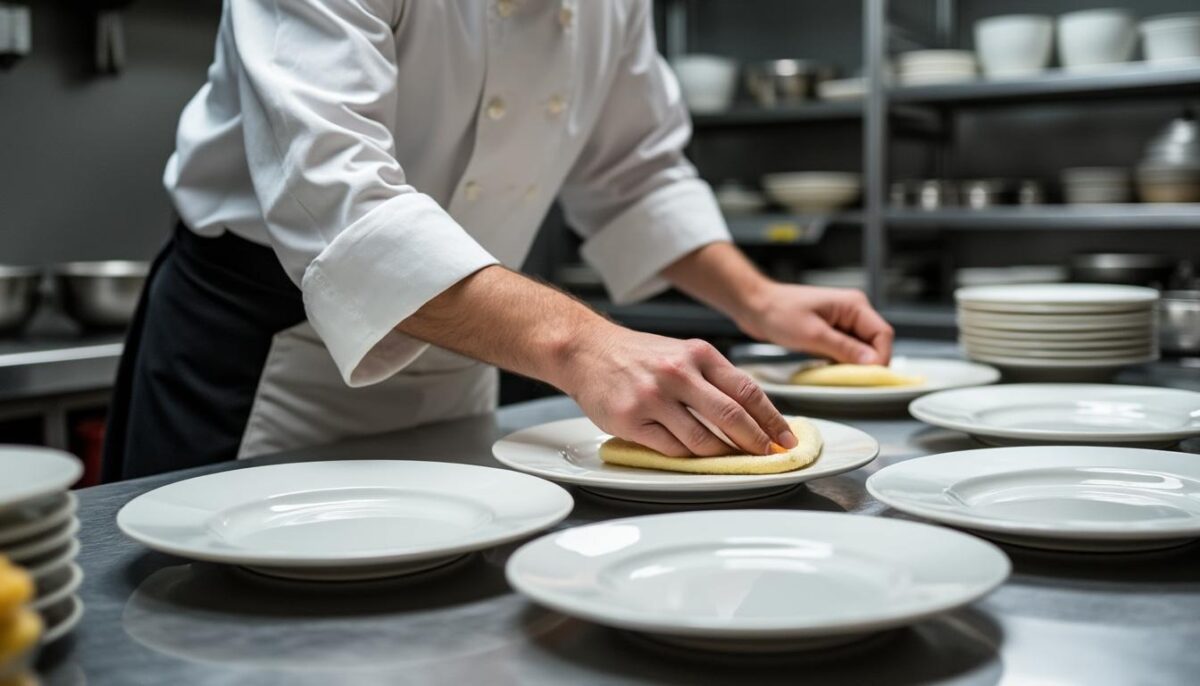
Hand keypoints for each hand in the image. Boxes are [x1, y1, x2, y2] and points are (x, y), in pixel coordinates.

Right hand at [559, 324, 796, 456]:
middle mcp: (678, 373)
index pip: (748, 391)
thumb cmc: (637, 355)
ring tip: (730, 459)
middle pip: (732, 417)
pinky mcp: (631, 420)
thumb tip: (754, 415)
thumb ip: (714, 379)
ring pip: (703, 440)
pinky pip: (672, 449)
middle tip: (768, 457)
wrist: (586, 350)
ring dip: (722, 455)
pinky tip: (692, 455)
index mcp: (698, 354)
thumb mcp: (682, 352)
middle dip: (757, 443)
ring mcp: (653, 398)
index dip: (772, 420)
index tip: (785, 439)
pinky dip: (687, 457)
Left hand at [738, 283, 893, 364]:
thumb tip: (871, 362)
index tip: (868, 377)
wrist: (755, 306)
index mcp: (854, 305)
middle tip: (851, 380)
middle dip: (866, 363)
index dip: (880, 358)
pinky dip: (840, 362)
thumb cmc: (778, 312)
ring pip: (860, 350)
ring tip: (835, 373)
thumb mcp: (813, 334)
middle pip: (875, 343)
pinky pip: (845, 351)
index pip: (883, 334)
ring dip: (852, 364)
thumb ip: (844, 348)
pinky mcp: (831, 332)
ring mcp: (842, 322)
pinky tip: (828, 368)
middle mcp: (852, 311)